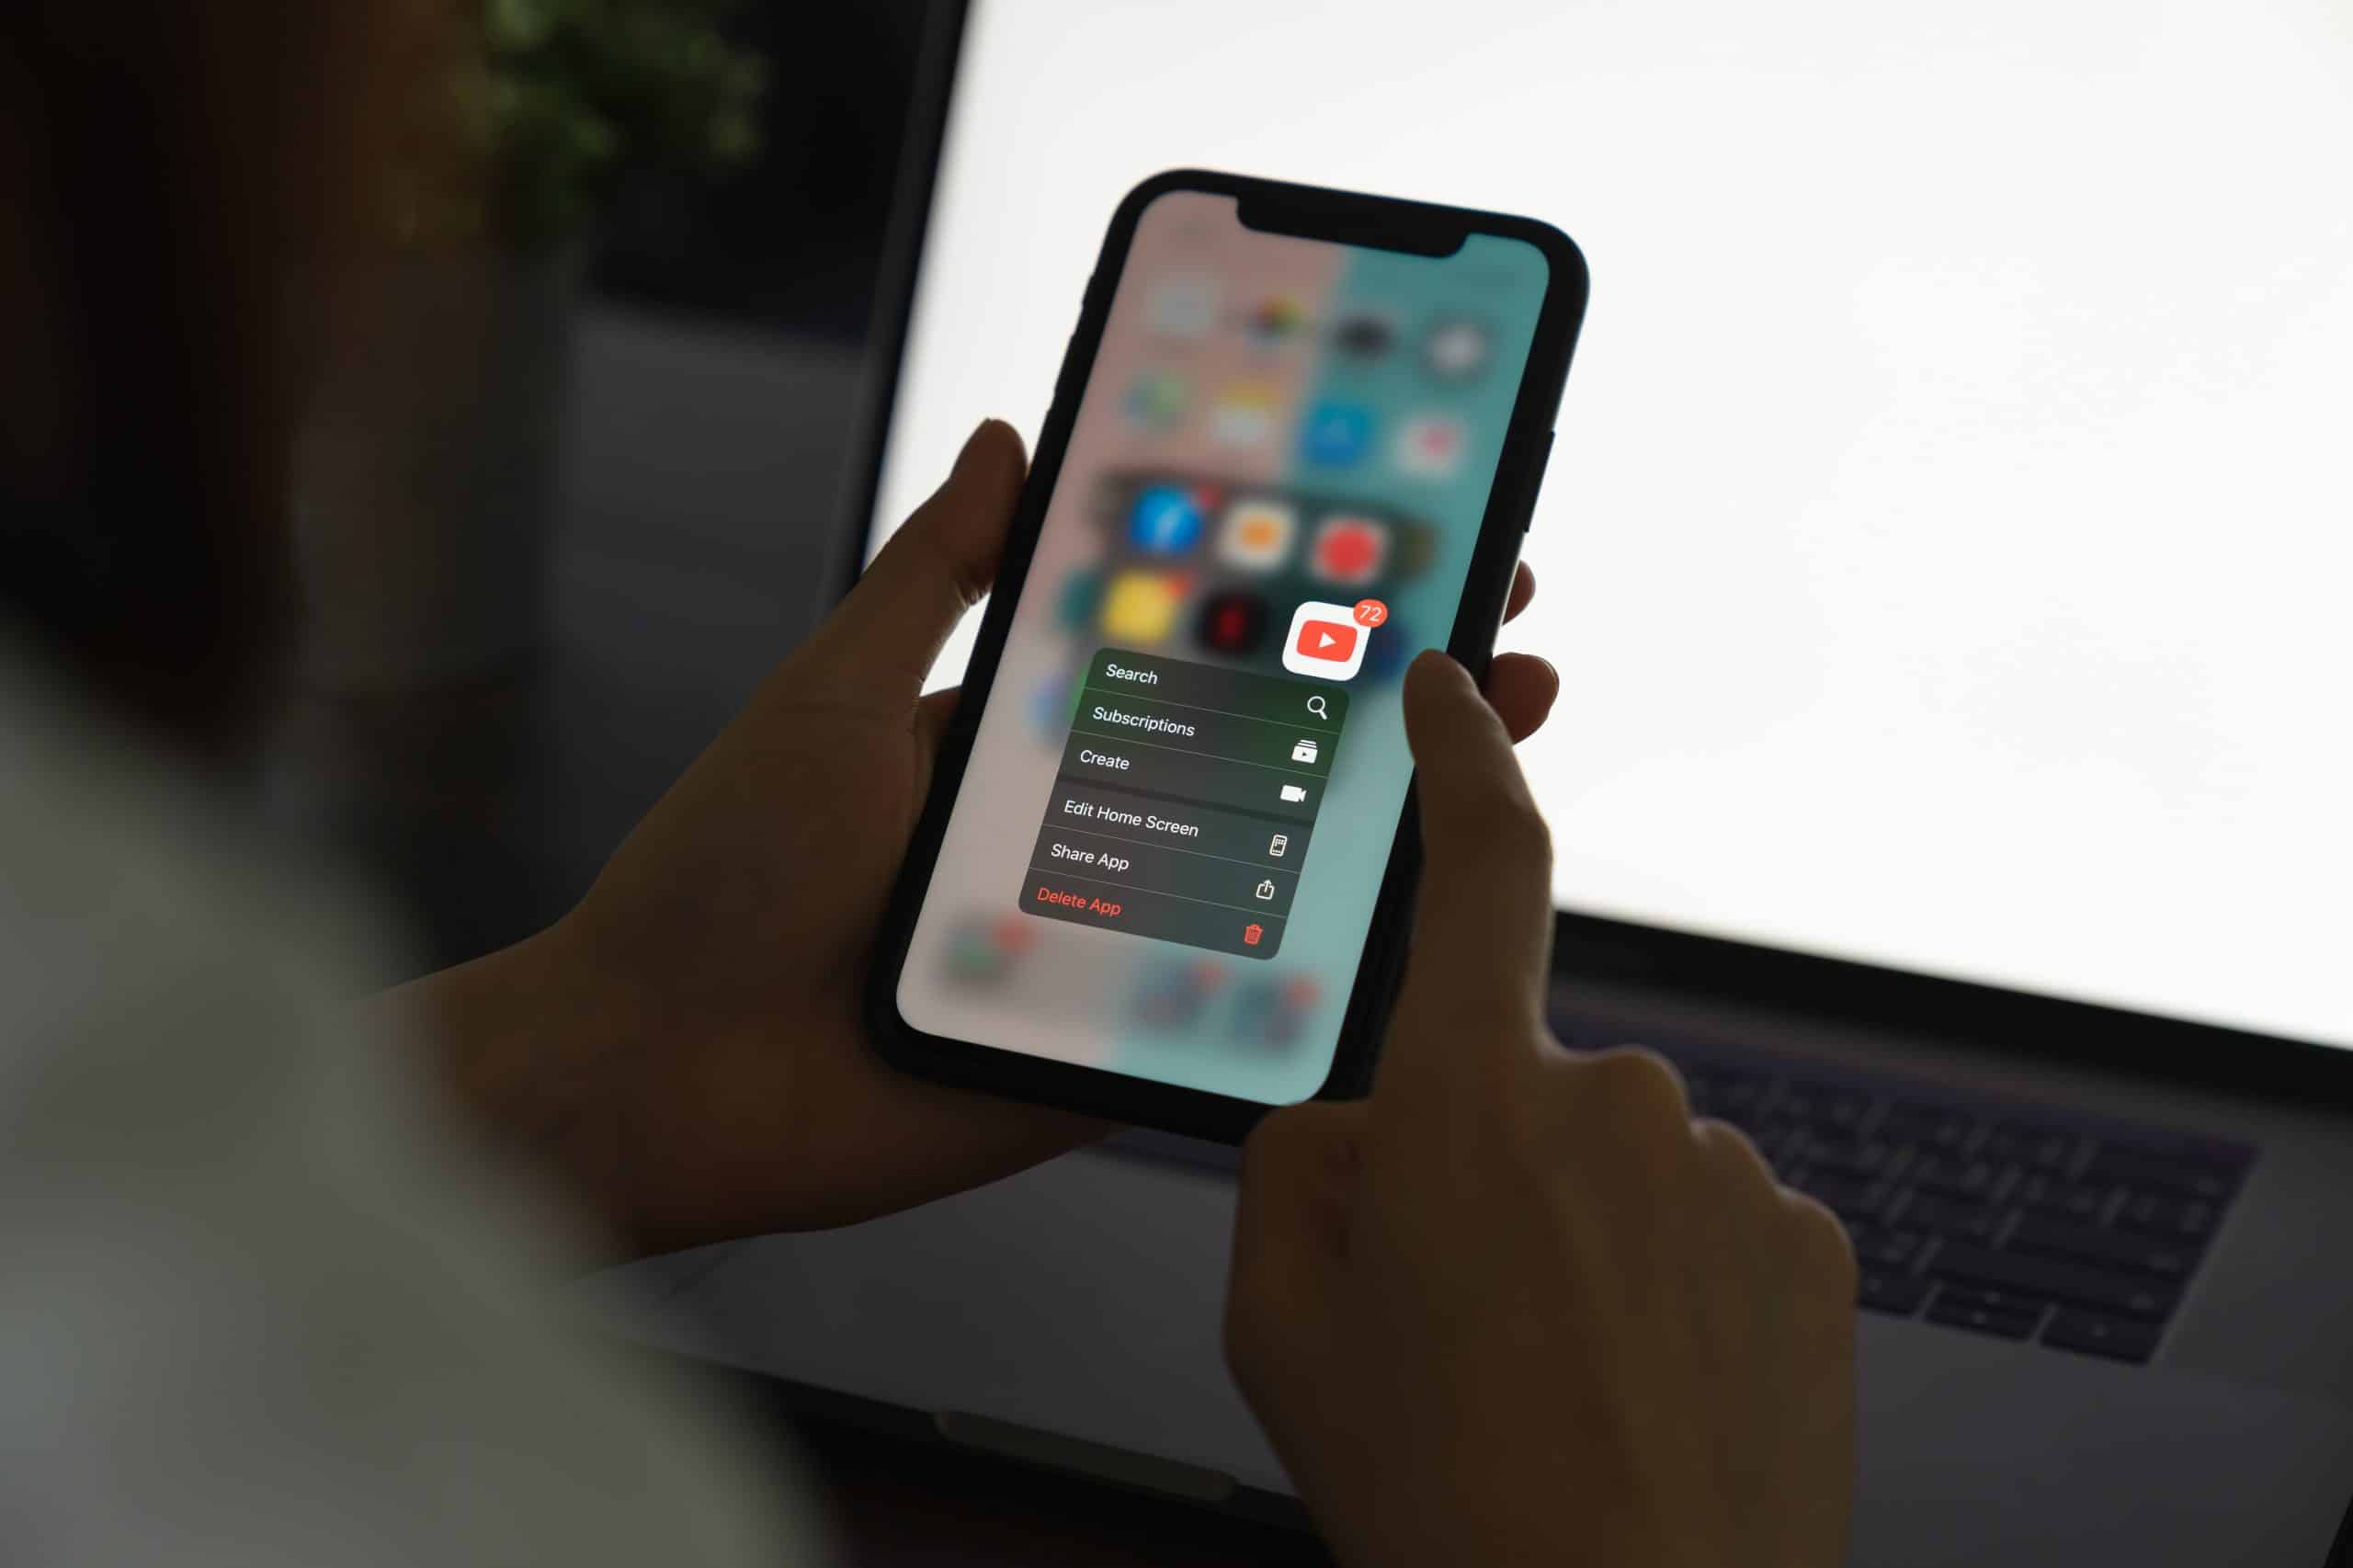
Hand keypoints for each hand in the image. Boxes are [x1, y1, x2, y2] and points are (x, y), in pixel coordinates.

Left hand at [397, 422, 1563, 1257]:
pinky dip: (1335, 978)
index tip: (1393, 538)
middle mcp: (1084, 835)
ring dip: (1396, 818)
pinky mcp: (1113, 1054)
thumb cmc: (720, 869)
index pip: (1187, 654)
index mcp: (1022, 740)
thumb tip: (1006, 435)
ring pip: (1280, 880)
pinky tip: (1434, 920)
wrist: (657, 1070)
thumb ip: (928, 580)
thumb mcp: (830, 693)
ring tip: (1503, 739)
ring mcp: (1111, 947)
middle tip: (1501, 629)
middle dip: (1385, 694)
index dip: (1290, 602)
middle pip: (1263, 757)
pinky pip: (1241, 1014)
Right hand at [1224, 651, 1857, 1567]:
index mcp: (1466, 1102)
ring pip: (1629, 1164)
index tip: (1454, 688)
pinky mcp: (1815, 1246)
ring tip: (1556, 1382)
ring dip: (1589, 1238)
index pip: (1480, 868)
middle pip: (1531, 1077)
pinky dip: (1675, 1287)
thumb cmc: (1440, 1496)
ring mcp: (1732, 1174)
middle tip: (1464, 1314)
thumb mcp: (1278, 1326)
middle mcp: (1618, 1103)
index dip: (1465, 756)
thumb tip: (1362, 1117)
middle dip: (1492, 1159)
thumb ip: (1298, 1169)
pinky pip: (1717, 1225)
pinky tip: (1643, 1391)